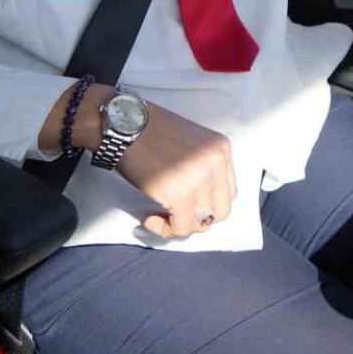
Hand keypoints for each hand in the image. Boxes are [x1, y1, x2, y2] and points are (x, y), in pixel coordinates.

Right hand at [115, 103, 237, 239]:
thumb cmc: (149, 131)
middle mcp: (217, 164)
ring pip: (202, 223)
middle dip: (198, 218)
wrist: (124, 124)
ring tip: (159, 217)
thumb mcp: (190, 143)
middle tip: (175, 215)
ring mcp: (200, 179)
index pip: (228, 192)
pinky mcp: (179, 195)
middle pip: (221, 210)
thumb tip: (197, 202)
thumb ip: (201, 166)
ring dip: (180, 225)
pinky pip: (181, 227)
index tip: (188, 205)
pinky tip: (150, 218)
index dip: (208, 204)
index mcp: (221, 149)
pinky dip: (166, 229)